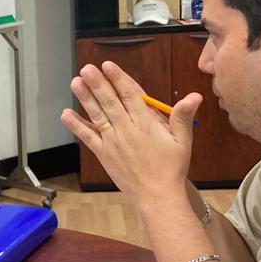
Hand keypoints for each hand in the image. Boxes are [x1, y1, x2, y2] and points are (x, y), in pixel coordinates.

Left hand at [60, 61, 201, 206]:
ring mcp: (113, 142)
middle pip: (110, 102)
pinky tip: (65, 114)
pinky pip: (88, 137)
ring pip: (97, 116)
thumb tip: (194, 96)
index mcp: (146, 124)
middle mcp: (127, 130)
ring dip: (85, 98)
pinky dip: (76, 125)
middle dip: (98, 84)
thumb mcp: (182, 140)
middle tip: (86, 69)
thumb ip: (182, 116)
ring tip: (75, 82)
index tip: (108, 65)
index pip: (130, 95)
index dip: (118, 79)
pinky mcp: (103, 154)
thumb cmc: (171, 168)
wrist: (157, 196)